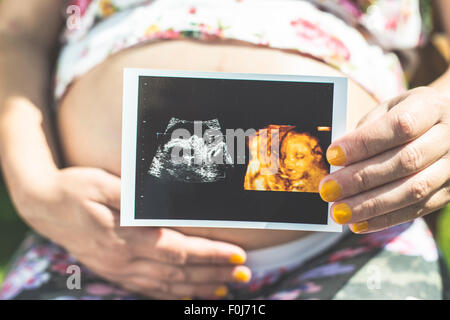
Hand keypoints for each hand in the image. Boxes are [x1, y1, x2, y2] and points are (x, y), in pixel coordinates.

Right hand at [15, 167, 250, 298]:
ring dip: (198, 288)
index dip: (210, 256)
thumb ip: (138, 197)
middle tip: (243, 276)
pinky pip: (147, 290)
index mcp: (127, 236)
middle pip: (179, 271)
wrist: (43, 206)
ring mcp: (118, 269)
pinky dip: (171, 295)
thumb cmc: (76, 189)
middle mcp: (125, 259)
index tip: (236, 257)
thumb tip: (170, 205)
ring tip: (224, 290)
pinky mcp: (114, 272)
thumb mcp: (105, 184)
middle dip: (214, 275)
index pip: (180, 250)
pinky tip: (186, 296)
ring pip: (166, 286)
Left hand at [319, 87, 449, 232]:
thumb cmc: (406, 116)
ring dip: (371, 205)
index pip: (399, 126)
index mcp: (431, 107)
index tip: (332, 156)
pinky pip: (418, 210)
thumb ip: (366, 130)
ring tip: (338, 212)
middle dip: (361, 179)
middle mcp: (449, 137)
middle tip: (327, 190)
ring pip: (413, 190)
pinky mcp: (449, 192)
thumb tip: (338, 162)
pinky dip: (385, 219)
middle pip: (406, 161)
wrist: (449, 125)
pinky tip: (358, 224)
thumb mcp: (388, 109)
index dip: (364, 143)